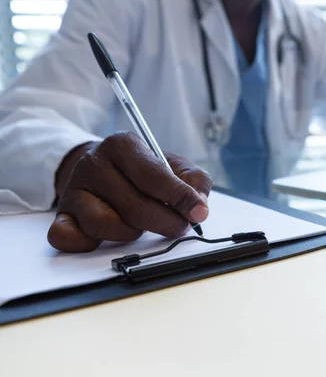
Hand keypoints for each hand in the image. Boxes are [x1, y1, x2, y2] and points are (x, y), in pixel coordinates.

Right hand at [48, 131, 211, 252]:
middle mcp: (94, 163)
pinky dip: (89, 244)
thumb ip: (194, 180)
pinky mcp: (61, 214)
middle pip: (135, 205)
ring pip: (105, 225)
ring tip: (140, 224)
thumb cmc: (144, 170)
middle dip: (165, 222)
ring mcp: (74, 190)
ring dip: (131, 233)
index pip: (154, 176)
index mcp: (123, 145)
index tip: (198, 213)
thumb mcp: (173, 165)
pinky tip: (107, 237)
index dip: (180, 198)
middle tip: (179, 227)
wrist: (103, 167)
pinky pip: (68, 238)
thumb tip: (200, 205)